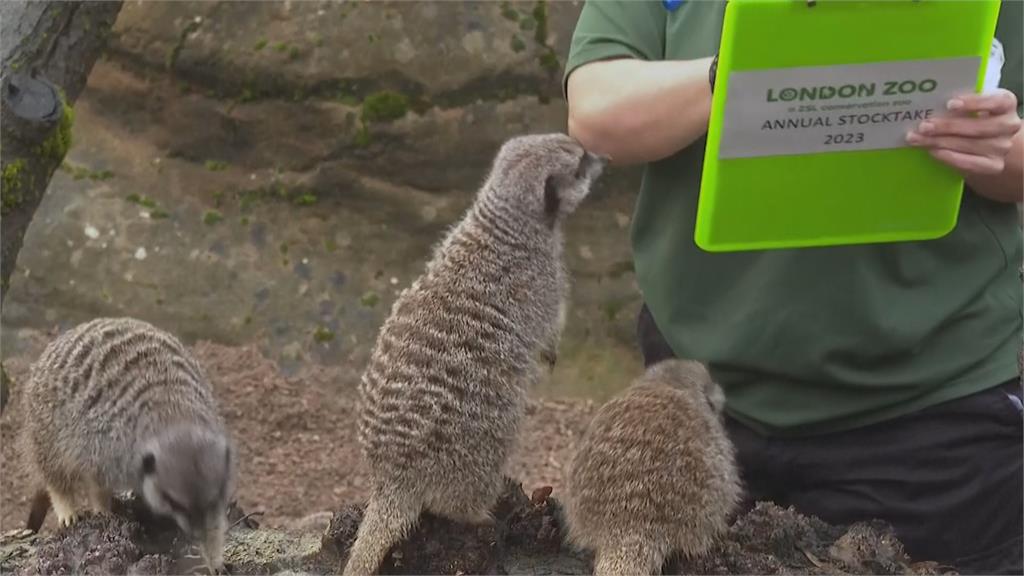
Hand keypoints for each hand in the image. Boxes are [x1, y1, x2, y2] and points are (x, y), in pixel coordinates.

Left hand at [906, 88, 1021, 175]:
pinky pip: (970, 163)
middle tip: (923, 126)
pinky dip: (949, 157)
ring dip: (940, 142)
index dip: (974, 103)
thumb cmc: (973, 116)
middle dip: (947, 127)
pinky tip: (932, 151)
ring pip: (970, 145)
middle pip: (979, 127)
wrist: (987, 141)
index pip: (995, 101)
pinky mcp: (994, 165)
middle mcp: (1009, 125)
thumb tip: (927, 104)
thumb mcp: (970, 105)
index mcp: (1006, 103)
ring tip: (918, 139)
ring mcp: (1002, 147)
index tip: (950, 104)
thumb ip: (957, 103)